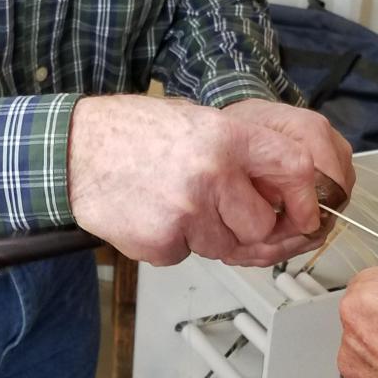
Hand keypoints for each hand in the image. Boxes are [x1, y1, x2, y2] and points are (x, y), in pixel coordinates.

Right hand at [68, 94, 353, 266]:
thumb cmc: (132, 134)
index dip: (304, 199)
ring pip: (224, 246)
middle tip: (218, 208)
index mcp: (228, 137)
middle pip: (261, 226)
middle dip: (247, 227)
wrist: (73, 151)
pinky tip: (152, 213)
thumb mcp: (198, 122)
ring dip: (206, 234)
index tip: (304, 214)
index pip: (295, 170)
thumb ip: (244, 154)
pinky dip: (173, 242)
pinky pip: (186, 255)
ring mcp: (186, 212)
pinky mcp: (162, 243)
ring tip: (173, 201)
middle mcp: (212, 174)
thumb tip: (288, 191)